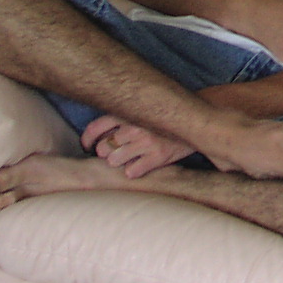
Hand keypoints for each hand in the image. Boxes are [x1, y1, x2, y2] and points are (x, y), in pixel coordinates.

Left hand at [81, 115, 195, 177]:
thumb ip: (121, 117)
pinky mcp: (158, 156)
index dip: (87, 140)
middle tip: (116, 151)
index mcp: (128, 112)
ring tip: (129, 158)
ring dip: (119, 162)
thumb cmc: (163, 118)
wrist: (196, 121)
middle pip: (103, 147)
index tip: (87, 147)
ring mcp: (146, 141)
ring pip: (114, 161)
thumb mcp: (142, 111)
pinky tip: (140, 165)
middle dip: (107, 152)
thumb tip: (96, 134)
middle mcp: (135, 126)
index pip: (95, 127)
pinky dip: (133, 171)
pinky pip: (132, 171)